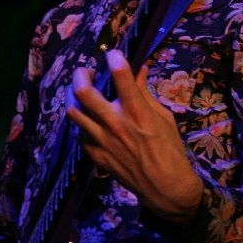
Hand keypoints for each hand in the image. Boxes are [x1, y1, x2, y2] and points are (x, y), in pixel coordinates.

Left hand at [66, 49, 202, 221]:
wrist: (165, 188)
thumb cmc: (169, 150)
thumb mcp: (163, 117)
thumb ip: (145, 92)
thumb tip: (140, 68)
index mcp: (136, 111)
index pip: (120, 74)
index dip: (114, 57)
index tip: (114, 54)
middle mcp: (114, 123)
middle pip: (83, 91)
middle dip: (81, 74)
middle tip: (88, 72)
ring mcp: (101, 140)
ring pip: (73, 111)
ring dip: (73, 95)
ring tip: (81, 91)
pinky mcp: (95, 155)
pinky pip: (79, 132)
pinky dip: (81, 121)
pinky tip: (88, 118)